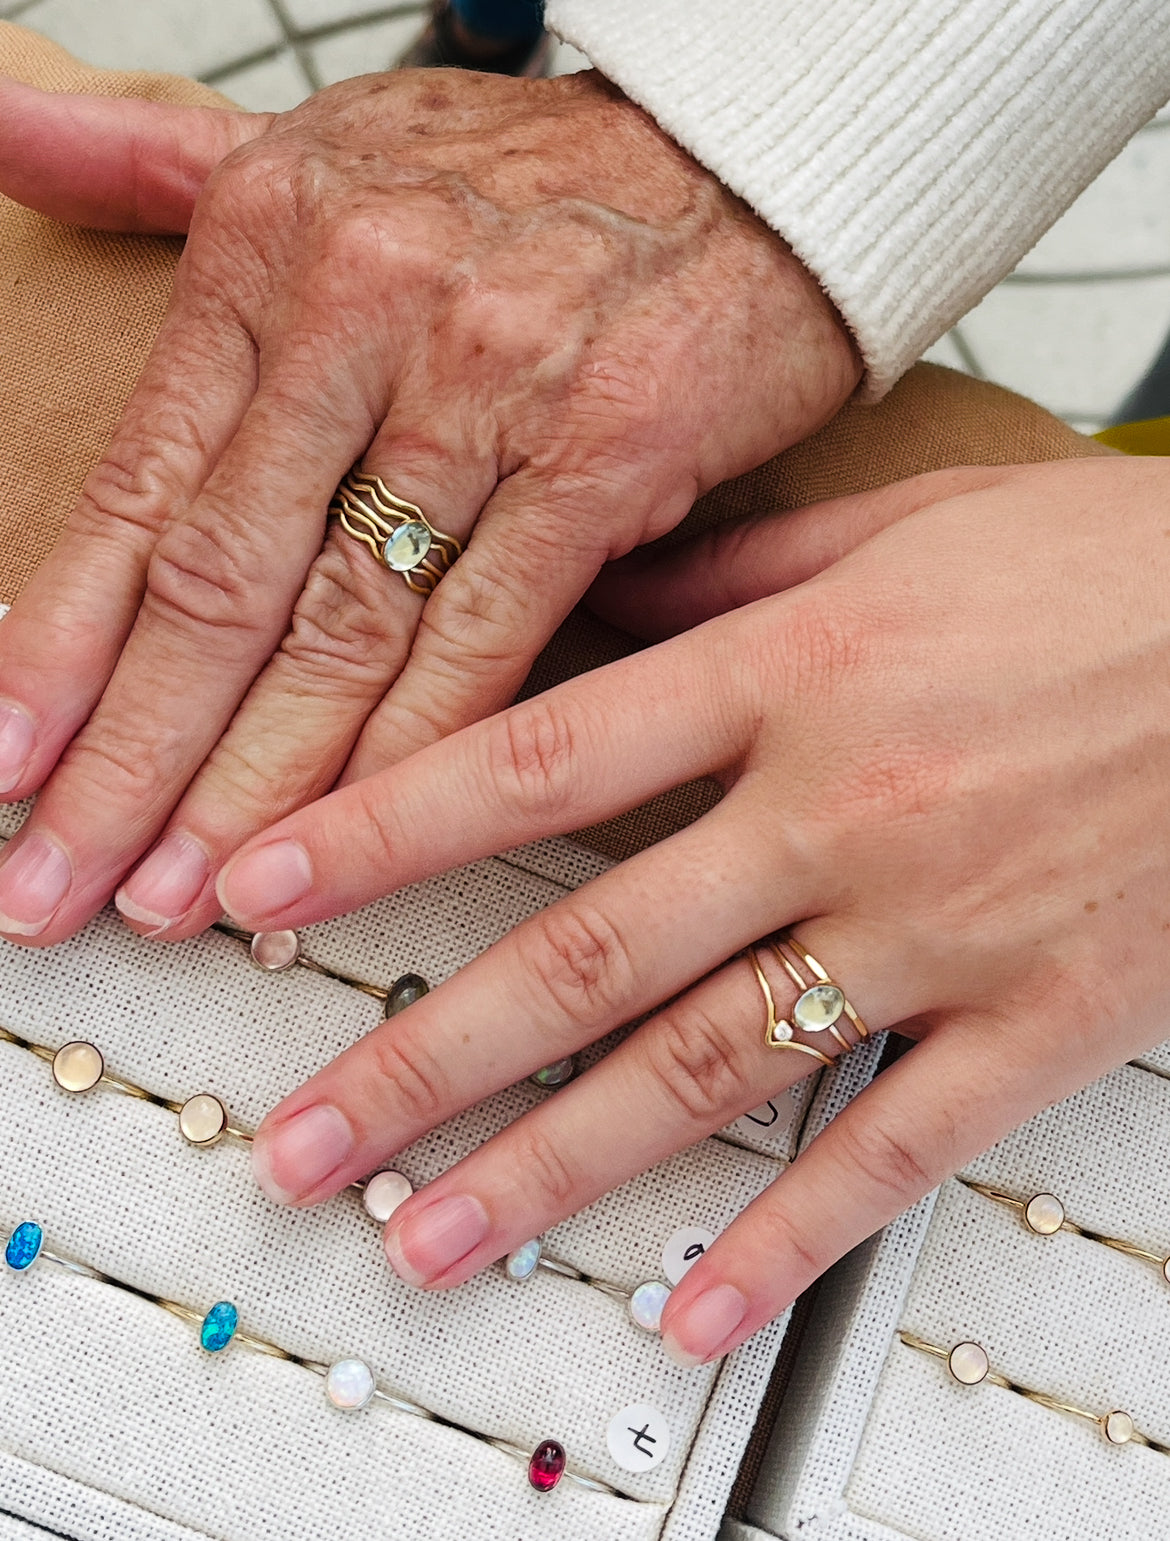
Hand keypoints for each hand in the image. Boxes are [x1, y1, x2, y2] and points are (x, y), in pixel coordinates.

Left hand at [0, 69, 856, 944]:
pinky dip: (411, 755)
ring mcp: (487, 395)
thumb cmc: (533, 177)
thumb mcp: (323, 140)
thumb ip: (146, 154)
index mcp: (271, 245)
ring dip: (256, 786)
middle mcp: (365, 314)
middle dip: (135, 758)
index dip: (63, 645)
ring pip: (344, 632)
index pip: (140, 488)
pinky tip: (351, 843)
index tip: (11, 761)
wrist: (750, 165)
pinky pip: (485, 639)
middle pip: (223, 586)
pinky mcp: (600, 465)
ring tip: (188, 897)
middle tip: (68, 880)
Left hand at [209, 455, 1169, 1364]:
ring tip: (436, 1231)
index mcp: (795, 675)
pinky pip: (891, 1150)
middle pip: (588, 953)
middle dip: (424, 1056)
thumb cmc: (1111, 571)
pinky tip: (690, 1301)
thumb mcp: (904, 525)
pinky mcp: (1035, 1020)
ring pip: (706, 1070)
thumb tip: (585, 603)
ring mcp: (936, 930)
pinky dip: (783, 1240)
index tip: (258, 888)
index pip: (534, 764)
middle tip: (308, 1135)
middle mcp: (841, 810)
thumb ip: (725, 581)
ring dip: (552, 1166)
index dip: (376, 833)